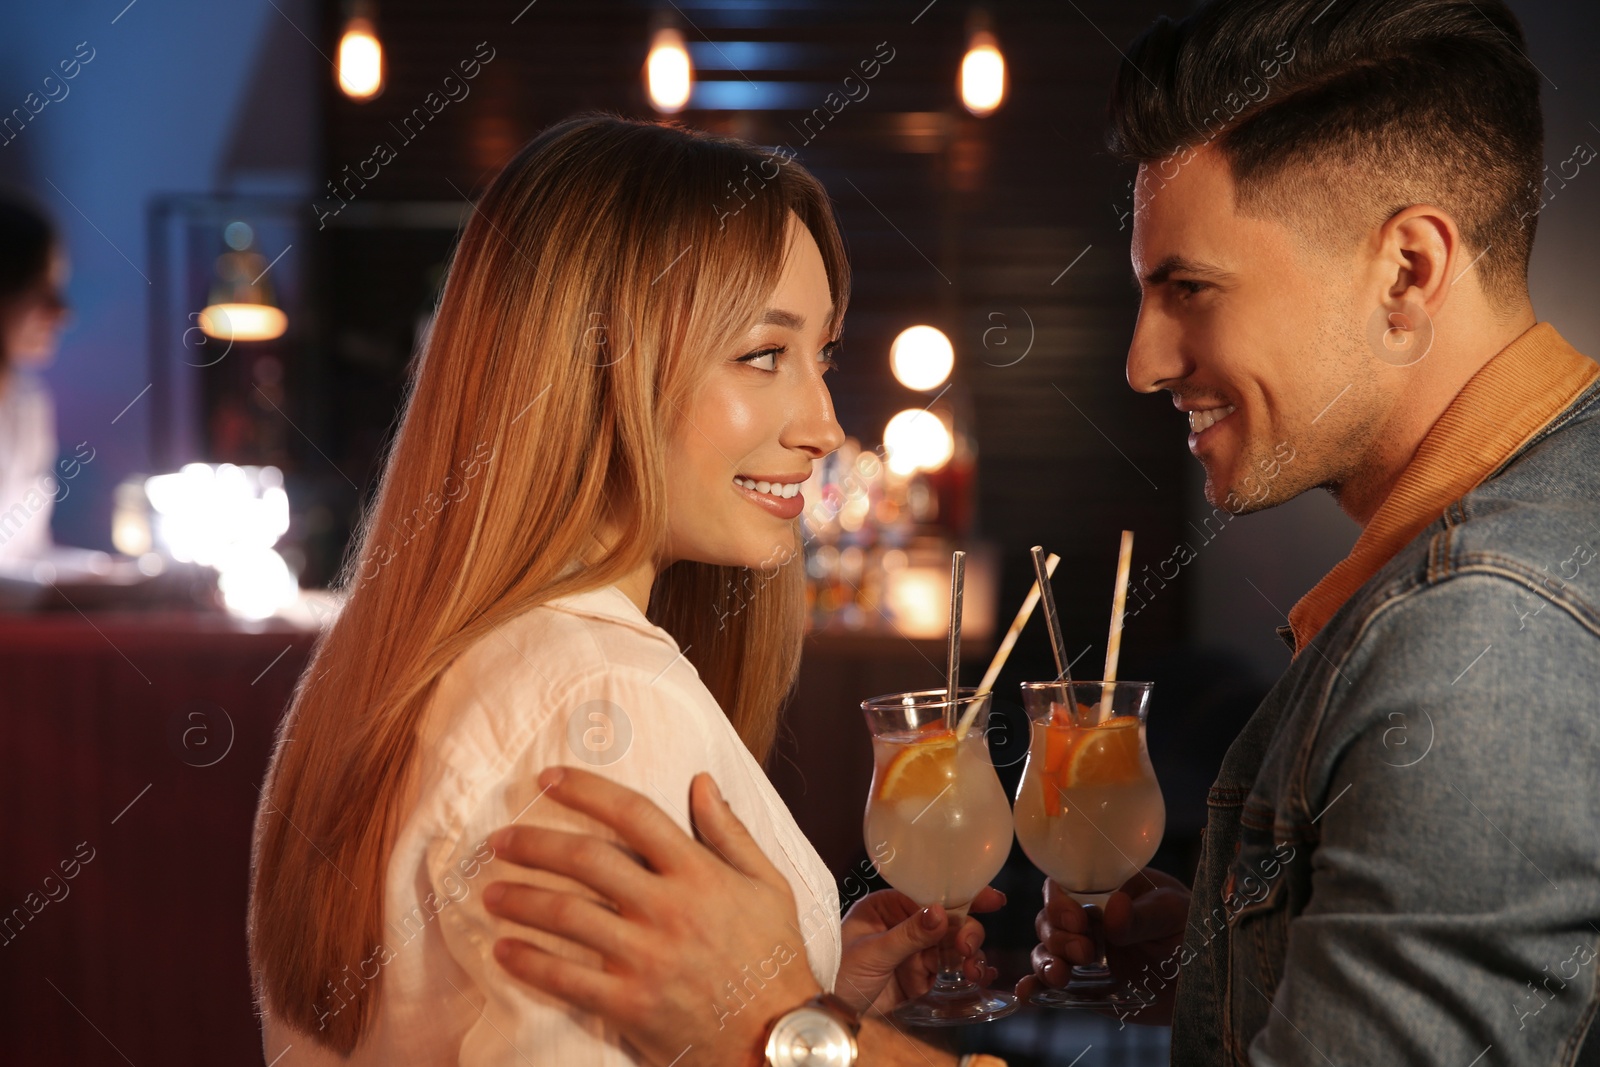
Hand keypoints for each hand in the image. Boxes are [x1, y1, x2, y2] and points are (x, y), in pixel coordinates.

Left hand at [482, 767, 819, 1066]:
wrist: (777, 1039)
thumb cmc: (775, 958)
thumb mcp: (768, 884)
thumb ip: (730, 832)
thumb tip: (701, 781)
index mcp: (699, 873)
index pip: (633, 813)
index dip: (586, 790)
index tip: (549, 778)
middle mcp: (668, 907)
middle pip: (586, 859)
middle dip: (533, 844)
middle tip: (499, 842)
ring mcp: (646, 957)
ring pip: (566, 916)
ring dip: (520, 900)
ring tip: (490, 892)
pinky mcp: (630, 1004)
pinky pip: (566, 979)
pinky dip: (528, 962)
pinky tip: (504, 950)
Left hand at [833, 885, 1004, 1015]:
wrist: (830, 1009)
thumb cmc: (837, 971)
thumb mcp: (873, 950)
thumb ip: (909, 934)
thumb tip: (940, 912)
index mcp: (888, 906)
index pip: (930, 894)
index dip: (962, 895)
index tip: (992, 898)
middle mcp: (904, 925)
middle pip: (948, 921)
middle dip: (965, 932)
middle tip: (967, 948)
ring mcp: (913, 951)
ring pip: (952, 945)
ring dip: (969, 955)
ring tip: (973, 969)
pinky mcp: (919, 976)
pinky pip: (948, 969)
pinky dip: (966, 971)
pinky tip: (979, 975)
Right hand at [1016, 867, 1189, 1024]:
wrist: (1204, 980)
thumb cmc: (1191, 930)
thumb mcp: (1175, 914)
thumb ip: (1145, 914)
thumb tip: (1114, 909)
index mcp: (1104, 892)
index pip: (1064, 887)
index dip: (1059, 901)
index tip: (1078, 919)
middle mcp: (1087, 921)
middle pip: (1049, 921)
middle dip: (1058, 936)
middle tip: (1086, 952)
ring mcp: (1084, 955)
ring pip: (1046, 952)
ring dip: (1045, 962)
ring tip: (1060, 977)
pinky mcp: (1085, 987)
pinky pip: (1051, 986)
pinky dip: (1034, 989)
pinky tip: (1027, 994)